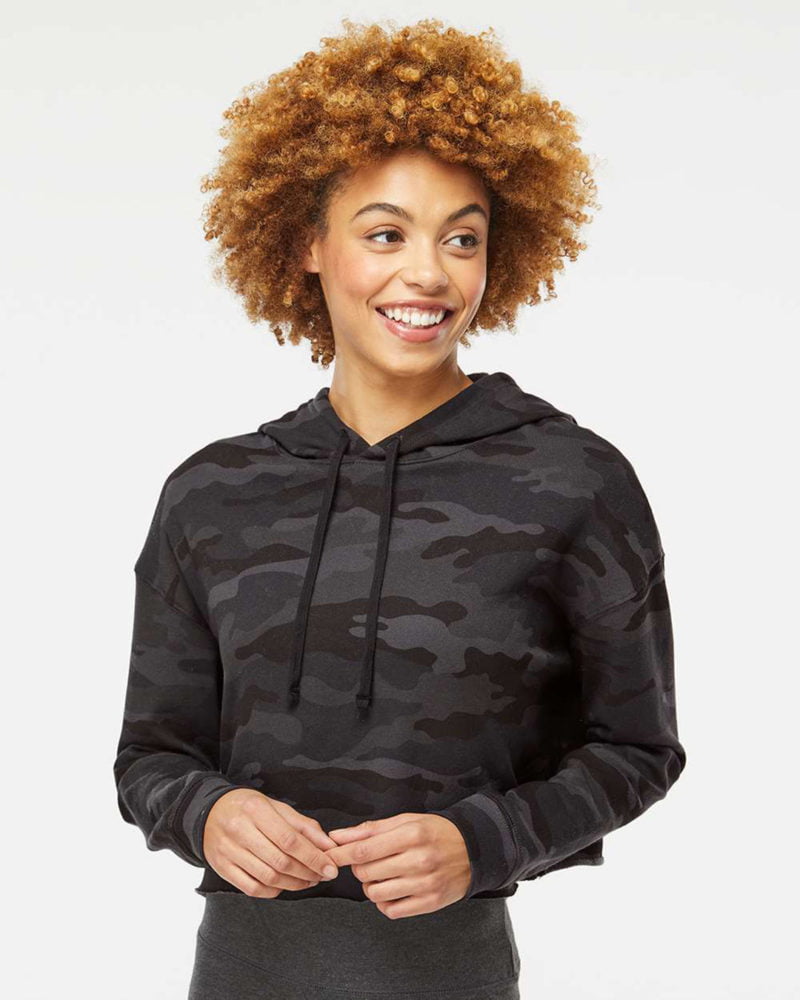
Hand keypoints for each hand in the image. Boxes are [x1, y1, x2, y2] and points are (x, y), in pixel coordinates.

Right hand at [203, 789, 339, 896]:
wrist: (210, 812)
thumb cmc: (249, 808)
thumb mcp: (276, 807)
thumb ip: (303, 825)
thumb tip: (328, 845)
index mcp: (256, 810)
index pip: (290, 840)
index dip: (313, 857)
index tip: (330, 867)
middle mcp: (240, 830)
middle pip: (280, 861)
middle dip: (307, 873)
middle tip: (322, 876)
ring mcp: (228, 851)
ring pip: (268, 877)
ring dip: (294, 884)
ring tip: (308, 881)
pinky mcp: (222, 868)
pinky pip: (252, 888)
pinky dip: (273, 891)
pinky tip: (285, 885)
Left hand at [324, 813, 471, 918]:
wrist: (473, 849)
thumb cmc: (435, 832)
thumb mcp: (406, 821)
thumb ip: (370, 830)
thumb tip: (338, 836)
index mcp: (411, 835)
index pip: (364, 849)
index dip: (341, 854)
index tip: (328, 856)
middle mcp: (418, 860)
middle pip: (367, 873)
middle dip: (358, 868)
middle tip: (367, 862)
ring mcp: (425, 884)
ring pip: (376, 894)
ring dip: (370, 886)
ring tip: (381, 876)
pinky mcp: (430, 903)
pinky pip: (392, 911)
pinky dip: (384, 903)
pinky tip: (392, 890)